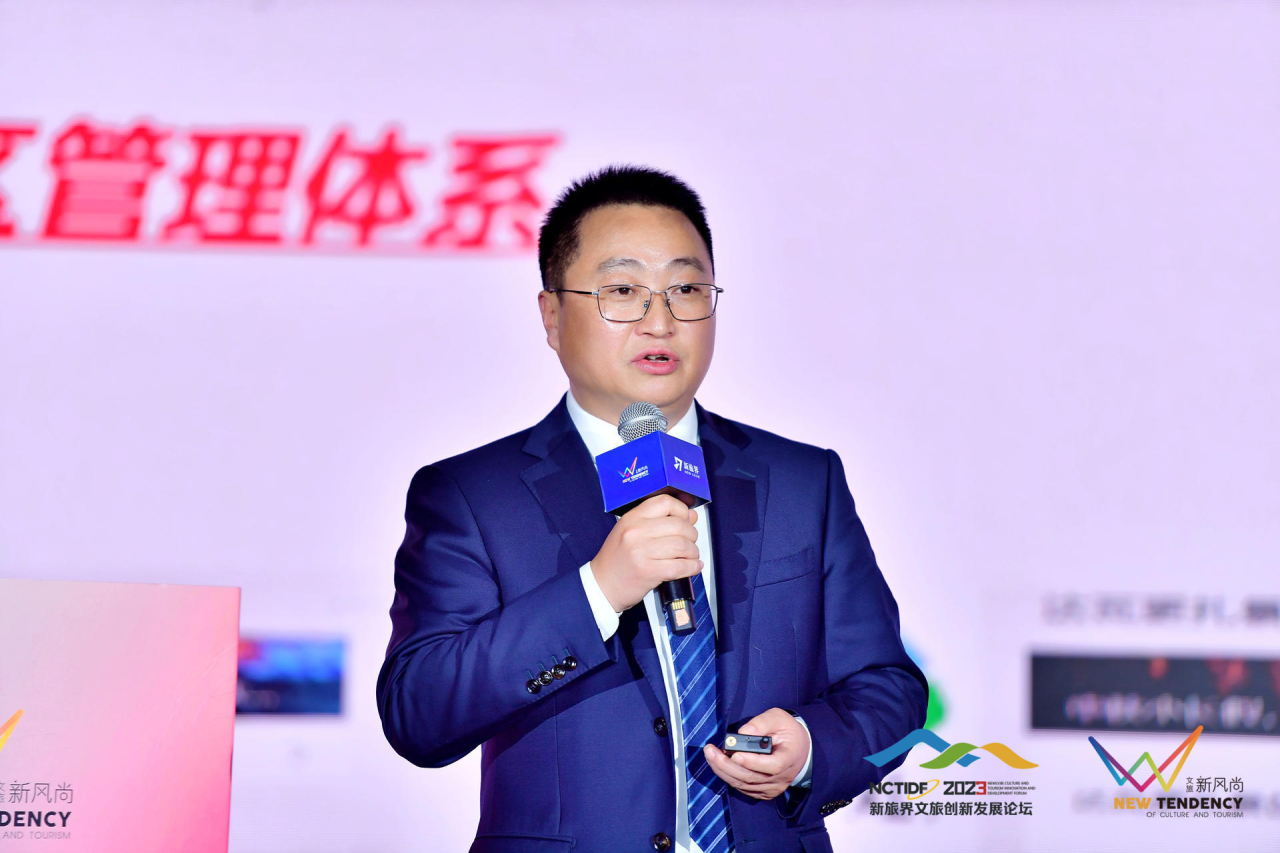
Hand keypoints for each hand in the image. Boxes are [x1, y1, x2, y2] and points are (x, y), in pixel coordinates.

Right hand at [590, 494, 700, 612]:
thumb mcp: (631, 532)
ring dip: (693, 552)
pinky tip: (693, 567)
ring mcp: (641, 552)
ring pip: (683, 545)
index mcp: (631, 518)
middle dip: (692, 534)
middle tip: (690, 541)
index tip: (686, 519)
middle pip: (679, 525)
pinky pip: (680, 566)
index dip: (682, 510)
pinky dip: (692, 567)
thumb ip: (660, 522)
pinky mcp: (648, 571)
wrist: (602, 586)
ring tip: (691, 556)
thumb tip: (691, 515)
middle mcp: (635, 532)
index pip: (665, 503)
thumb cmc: (617, 560)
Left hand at [703, 708, 810, 800]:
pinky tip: (720, 765)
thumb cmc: (788, 732)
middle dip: (727, 765)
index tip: (735, 754)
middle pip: (752, 778)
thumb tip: (742, 732)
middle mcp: (781, 778)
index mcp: (789, 759)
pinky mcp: (764, 793)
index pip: (772, 766)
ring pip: (744, 784)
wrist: (800, 751)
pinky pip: (743, 788)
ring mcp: (772, 788)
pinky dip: (729, 777)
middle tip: (710, 751)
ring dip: (723, 771)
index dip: (752, 762)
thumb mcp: (779, 718)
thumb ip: (762, 723)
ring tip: (710, 755)